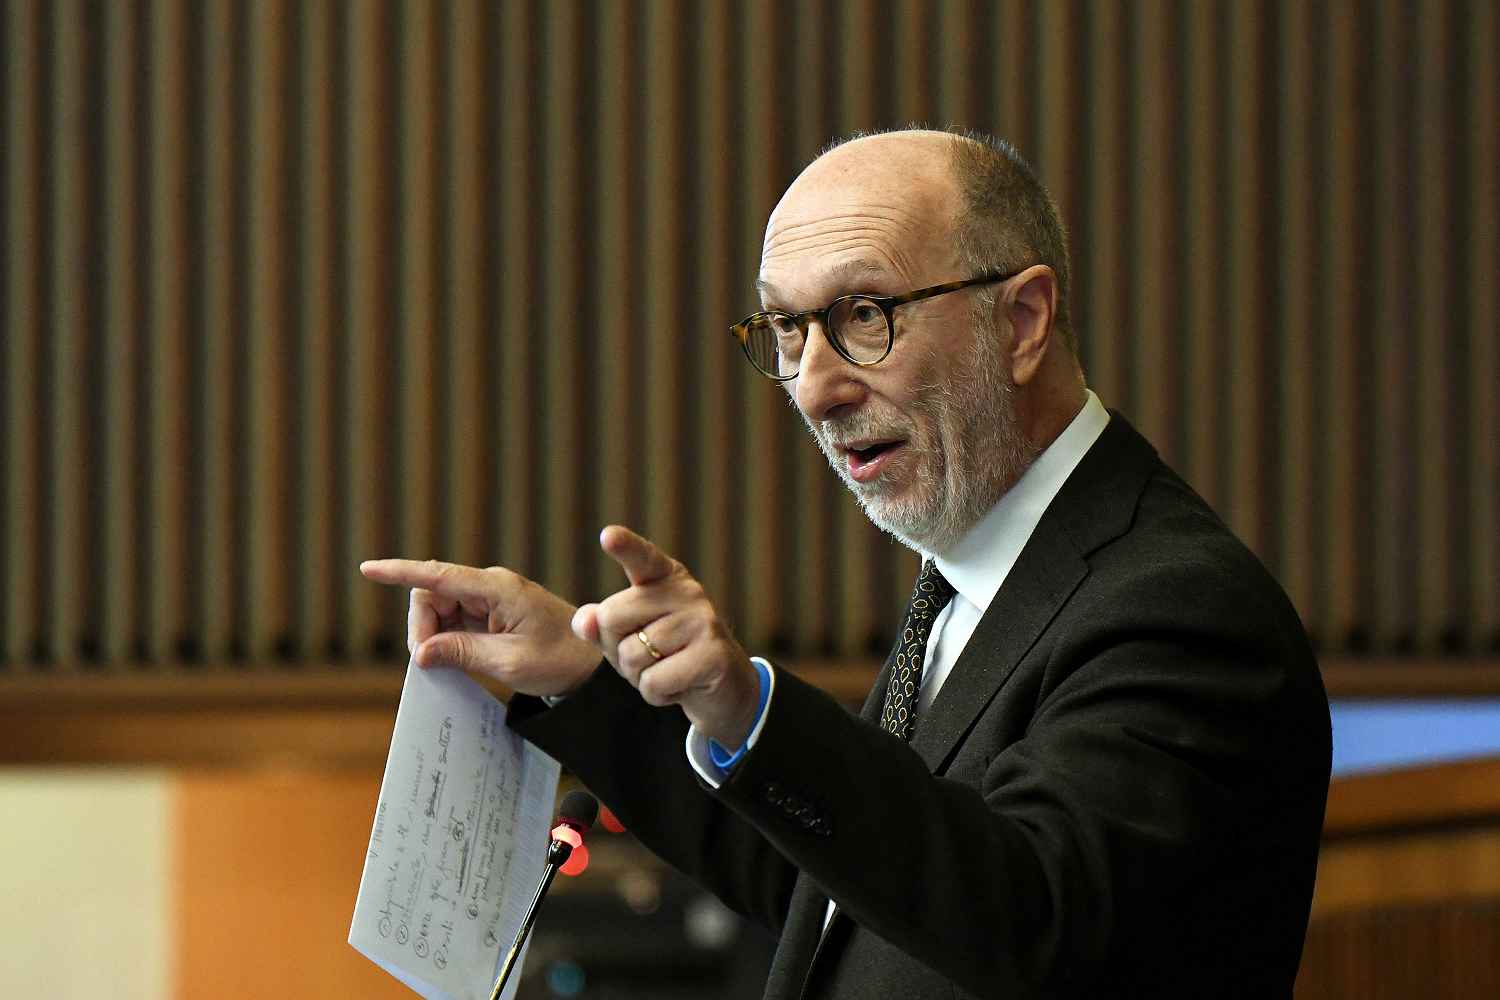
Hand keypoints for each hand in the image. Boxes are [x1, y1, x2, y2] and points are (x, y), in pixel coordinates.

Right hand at [358, 558, 600, 698]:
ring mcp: (490, 599)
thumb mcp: (508, 663)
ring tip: (451, 666)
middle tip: (431, 665)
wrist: (590, 665)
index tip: (368, 569)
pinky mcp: (491, 613)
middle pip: (431, 595)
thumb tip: (420, 653)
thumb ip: (462, 653)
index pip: (438, 576)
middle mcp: (490, 586)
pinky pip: (455, 620)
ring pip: (439, 609)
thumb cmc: (559, 660)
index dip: (400, 572)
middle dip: (422, 628)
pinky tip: (455, 661)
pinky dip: (448, 640)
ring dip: (435, 637)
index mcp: (497, 589)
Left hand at [574, 525, 760, 747]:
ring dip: (638, 676)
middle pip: (611, 617)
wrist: (724, 689)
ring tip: (666, 670)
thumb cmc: (669, 656)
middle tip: (648, 656)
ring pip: (631, 655)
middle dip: (615, 649)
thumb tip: (582, 620)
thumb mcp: (631, 637)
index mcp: (665, 578)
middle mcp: (687, 592)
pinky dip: (656, 695)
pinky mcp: (713, 656)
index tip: (608, 535)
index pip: (642, 558)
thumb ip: (603, 625)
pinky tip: (679, 687)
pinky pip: (653, 682)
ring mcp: (703, 622)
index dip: (626, 547)